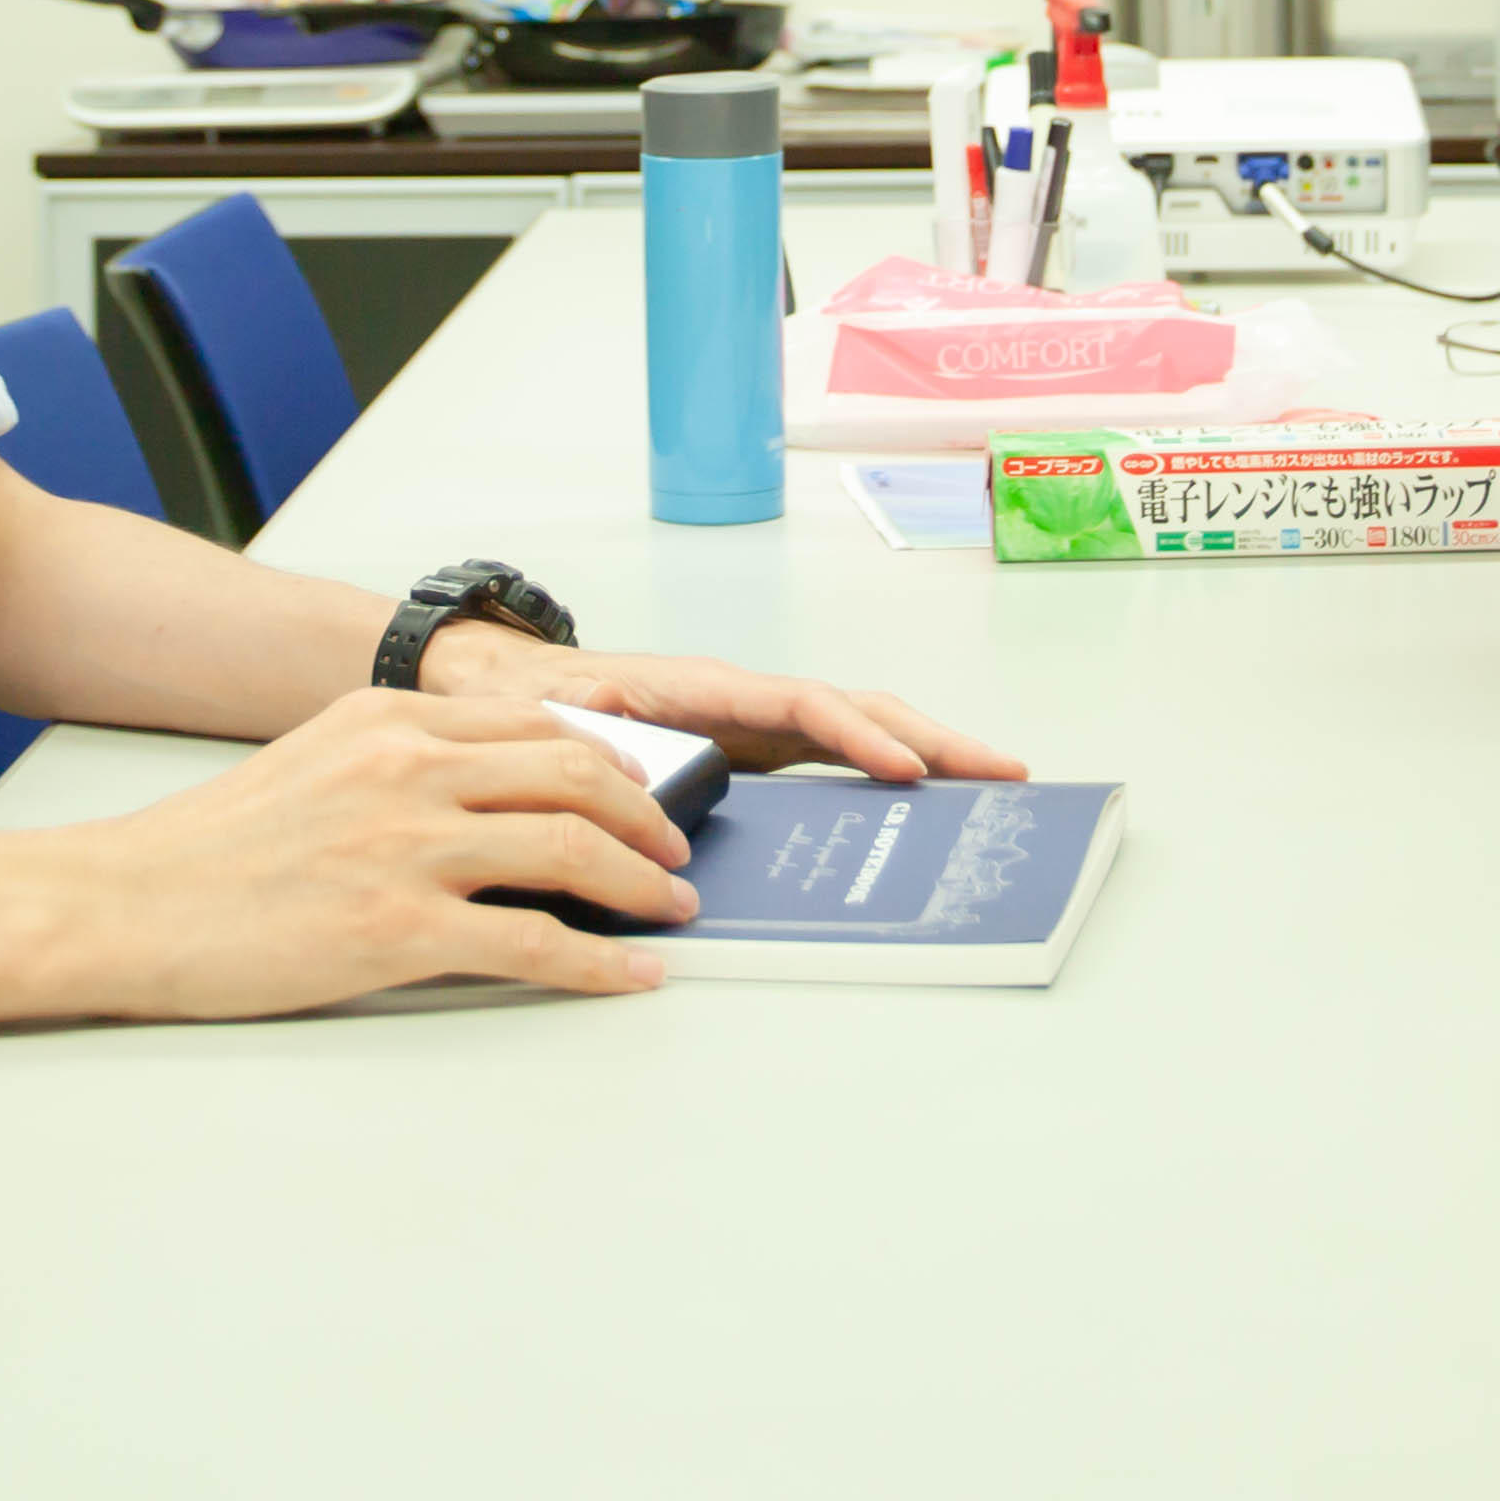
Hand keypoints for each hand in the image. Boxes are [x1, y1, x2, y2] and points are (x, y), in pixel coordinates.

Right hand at [54, 685, 702, 1014]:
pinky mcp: (396, 928)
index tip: (644, 790)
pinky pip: (533, 941)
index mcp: (387, 720)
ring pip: (572, 848)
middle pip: (576, 774)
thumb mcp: (314, 761)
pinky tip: (628, 973)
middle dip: (647, 817)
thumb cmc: (206, 850)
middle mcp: (407, 767)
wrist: (121, 903)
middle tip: (674, 852)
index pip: (537, 724)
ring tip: (669, 907)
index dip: (614, 761)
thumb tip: (489, 792)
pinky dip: (598, 960)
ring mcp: (405, 846)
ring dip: (641, 882)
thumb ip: (400, 762)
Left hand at [415, 620, 1027, 784]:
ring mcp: (751, 729)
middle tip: (1005, 771)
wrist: (494, 689)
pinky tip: (920, 811)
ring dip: (924, 755)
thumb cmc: (526, 701)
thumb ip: (602, 739)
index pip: (805, 707)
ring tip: (993, 786)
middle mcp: (742, 704)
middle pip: (857, 713)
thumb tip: (644, 761)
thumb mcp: (560, 721)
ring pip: (854, 735)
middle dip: (934, 739)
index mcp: (707, 689)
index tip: (909, 769)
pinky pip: (827, 763)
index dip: (861, 736)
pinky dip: (880, 776)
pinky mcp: (747, 755)